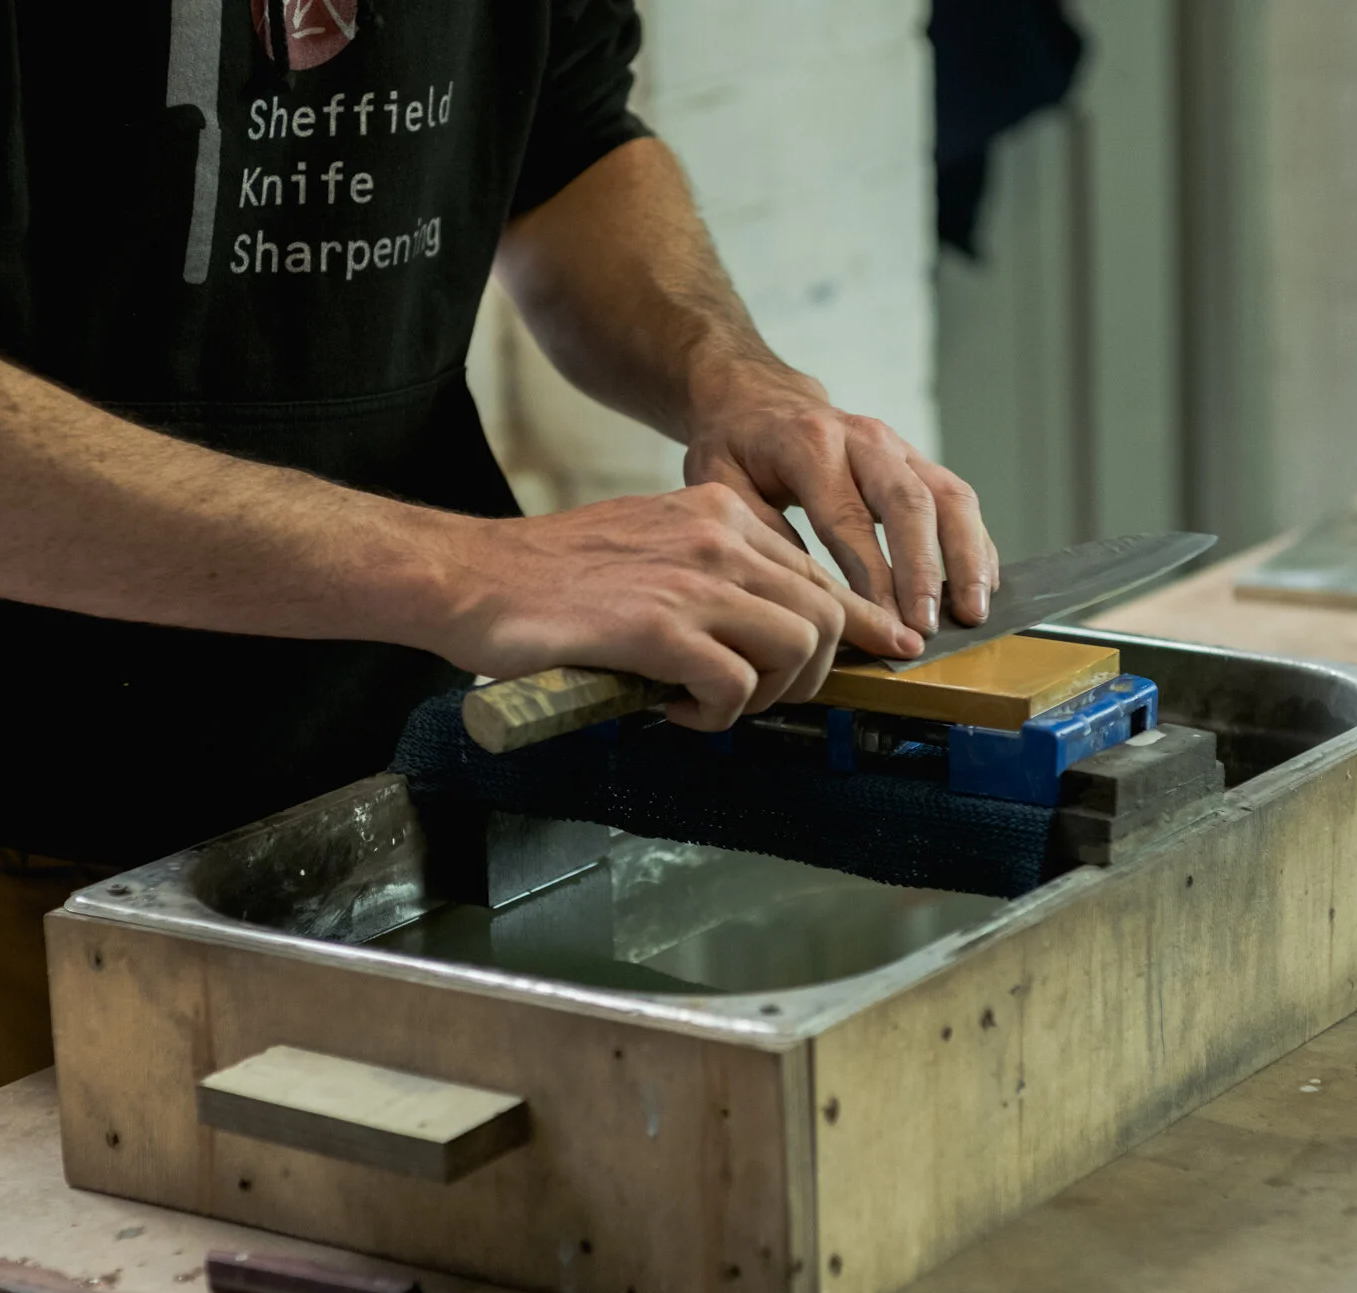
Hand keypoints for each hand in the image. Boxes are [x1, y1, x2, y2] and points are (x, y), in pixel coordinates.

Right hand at [431, 484, 923, 730]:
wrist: (470, 579)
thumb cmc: (552, 583)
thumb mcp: (650, 555)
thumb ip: (711, 580)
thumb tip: (765, 635)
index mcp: (716, 513)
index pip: (817, 570)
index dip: (858, 622)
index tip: (886, 650)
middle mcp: (716, 536)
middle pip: (825, 613)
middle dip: (809, 674)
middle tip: (754, 698)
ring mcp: (690, 579)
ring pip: (799, 646)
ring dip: (768, 695)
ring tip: (712, 703)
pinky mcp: (657, 626)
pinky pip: (735, 686)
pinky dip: (717, 714)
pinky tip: (674, 709)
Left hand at [683, 364, 1000, 638]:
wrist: (758, 398)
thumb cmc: (736, 449)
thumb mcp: (719, 484)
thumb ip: (759, 532)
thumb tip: (807, 591)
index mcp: (810, 444)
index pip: (849, 518)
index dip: (873, 576)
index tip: (886, 625)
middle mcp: (863, 438)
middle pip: (910, 503)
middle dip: (925, 571)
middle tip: (929, 626)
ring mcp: (897, 447)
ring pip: (949, 497)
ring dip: (967, 557)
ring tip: (974, 611)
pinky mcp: (917, 461)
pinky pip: (958, 498)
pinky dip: (977, 543)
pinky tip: (983, 585)